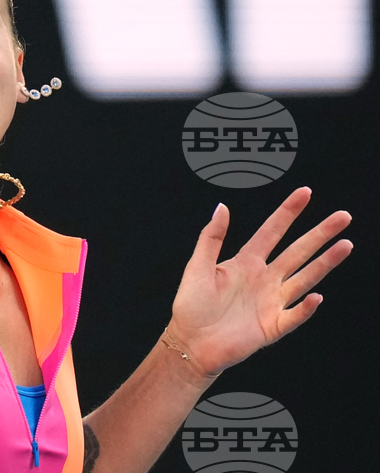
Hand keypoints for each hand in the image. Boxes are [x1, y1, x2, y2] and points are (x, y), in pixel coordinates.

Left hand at [167, 187, 352, 377]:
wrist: (190, 342)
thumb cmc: (191, 305)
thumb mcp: (197, 266)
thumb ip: (211, 238)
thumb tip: (222, 207)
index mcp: (246, 262)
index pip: (272, 231)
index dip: (288, 212)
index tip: (305, 192)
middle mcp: (264, 279)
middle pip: (298, 251)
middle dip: (320, 233)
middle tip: (342, 216)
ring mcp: (272, 302)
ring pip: (305, 278)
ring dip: (325, 263)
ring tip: (345, 244)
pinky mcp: (273, 326)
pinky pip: (295, 315)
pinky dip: (306, 307)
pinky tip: (316, 296)